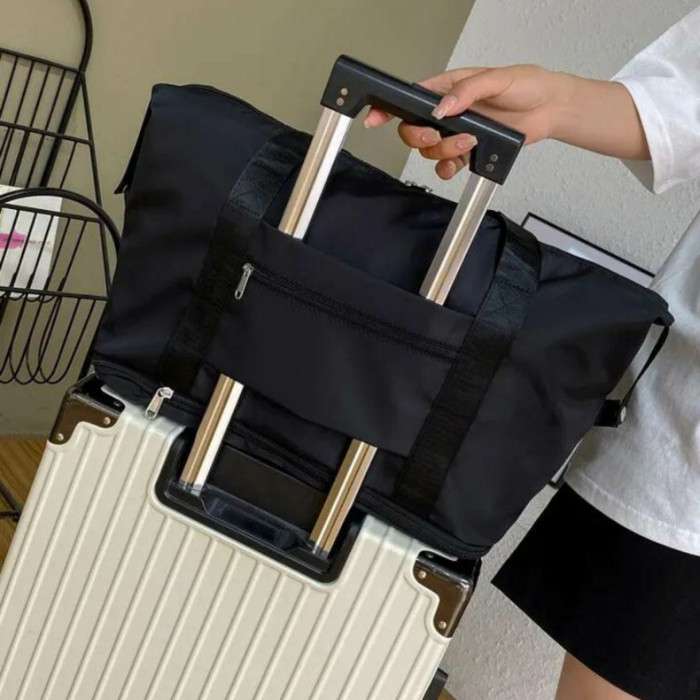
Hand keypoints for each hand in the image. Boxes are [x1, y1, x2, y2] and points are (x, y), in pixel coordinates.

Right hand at [365, 65, 570, 178]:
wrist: (549, 110)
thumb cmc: (526, 85)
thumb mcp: (497, 78)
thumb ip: (467, 91)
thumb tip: (442, 107)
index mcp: (447, 89)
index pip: (409, 99)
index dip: (388, 109)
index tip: (374, 118)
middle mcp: (447, 113)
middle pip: (413, 131)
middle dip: (420, 138)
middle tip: (437, 135)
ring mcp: (455, 134)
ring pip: (430, 151)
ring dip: (445, 151)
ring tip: (471, 141)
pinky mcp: (467, 153)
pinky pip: (445, 167)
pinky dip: (448, 169)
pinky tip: (461, 162)